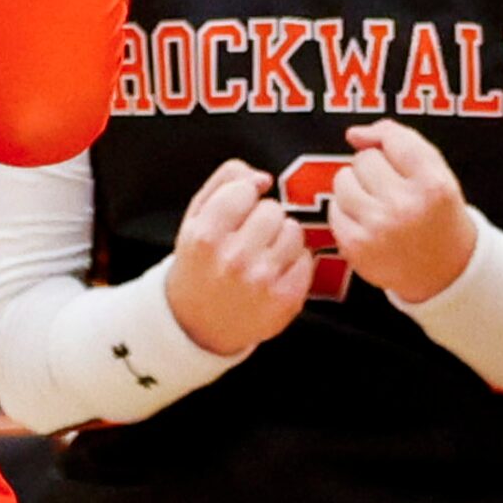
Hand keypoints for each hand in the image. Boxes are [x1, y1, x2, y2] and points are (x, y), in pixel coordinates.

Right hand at [161, 159, 314, 356]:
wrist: (198, 323)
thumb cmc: (200, 262)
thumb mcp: (195, 217)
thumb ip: (224, 181)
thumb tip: (262, 178)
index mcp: (206, 236)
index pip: (245, 189)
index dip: (242, 198)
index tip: (235, 214)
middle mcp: (234, 259)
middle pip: (272, 209)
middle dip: (262, 218)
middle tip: (249, 236)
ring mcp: (262, 281)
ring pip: (293, 231)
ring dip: (281, 237)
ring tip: (263, 252)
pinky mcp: (286, 300)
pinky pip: (306, 259)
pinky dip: (294, 261)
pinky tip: (275, 271)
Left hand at [327, 121, 478, 303]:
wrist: (446, 273)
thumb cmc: (436, 214)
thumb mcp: (436, 171)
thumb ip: (399, 139)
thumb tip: (354, 134)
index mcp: (432, 184)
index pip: (393, 138)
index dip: (393, 148)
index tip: (403, 165)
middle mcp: (404, 206)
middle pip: (364, 158)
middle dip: (375, 169)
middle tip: (394, 192)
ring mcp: (377, 228)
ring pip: (343, 179)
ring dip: (356, 188)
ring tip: (379, 206)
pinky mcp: (355, 246)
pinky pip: (334, 208)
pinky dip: (347, 212)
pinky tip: (369, 224)